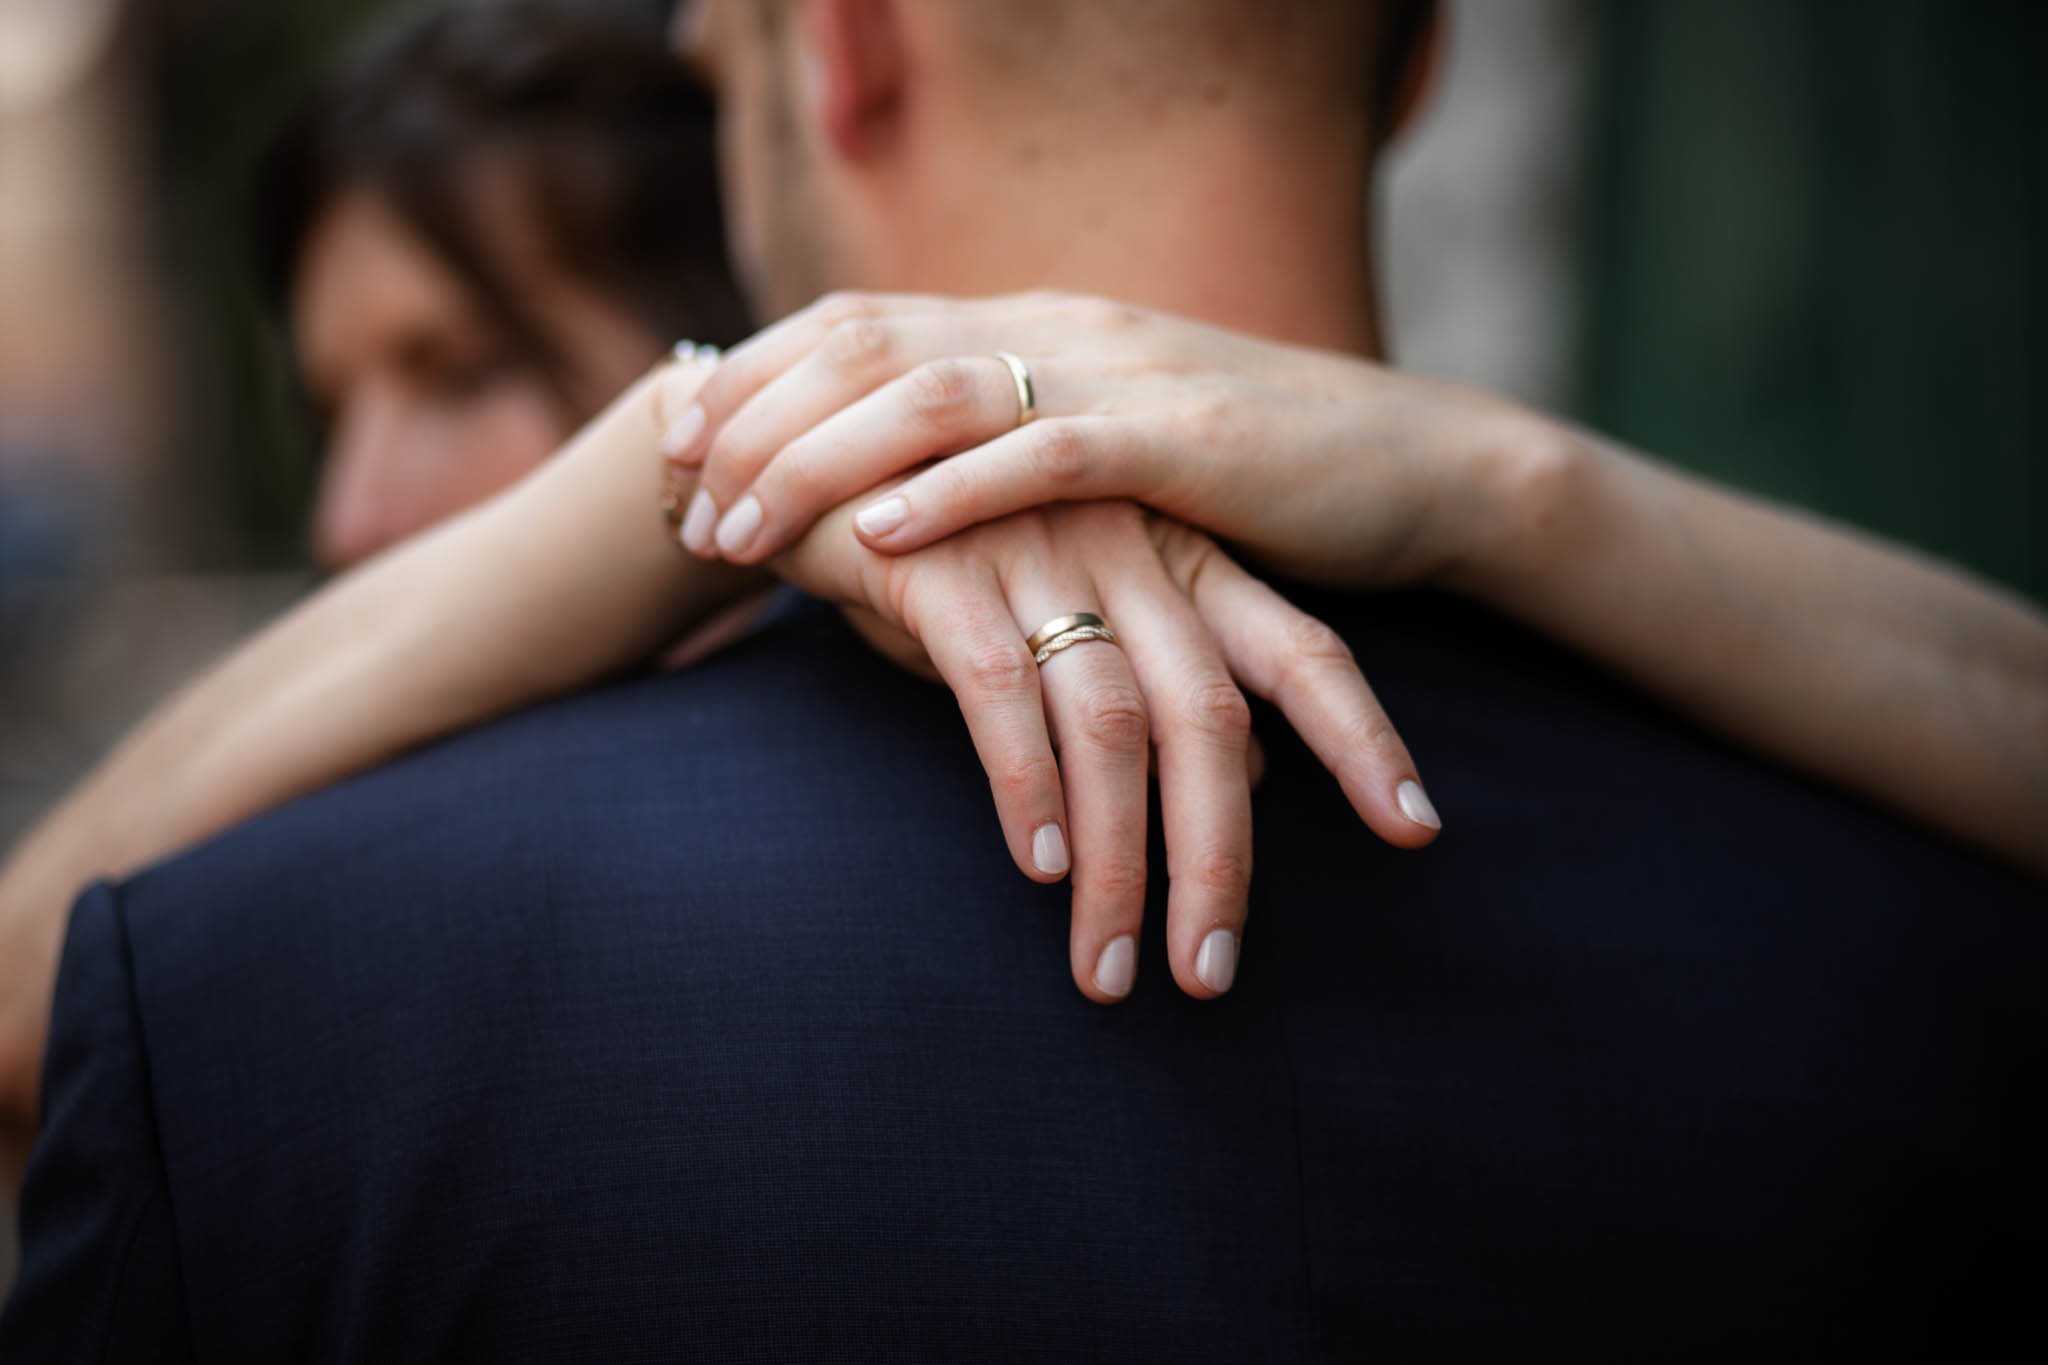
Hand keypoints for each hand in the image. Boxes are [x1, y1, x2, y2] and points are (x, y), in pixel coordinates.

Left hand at [662, 291, 1554, 588]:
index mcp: (1038, 323)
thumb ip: (1017, 450)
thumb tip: (911, 497)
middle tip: (677, 495)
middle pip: (866, 346)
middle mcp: (1063, 327)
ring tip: (738, 530)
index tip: (678, 434)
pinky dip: (951, 493)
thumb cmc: (1256, 478)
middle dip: (756, 419)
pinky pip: (1044, 455)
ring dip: (818, 463)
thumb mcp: (1115, 446)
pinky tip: (876, 536)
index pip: (863, 323)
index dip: (759, 373)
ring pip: (932, 394)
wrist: (1415, 465)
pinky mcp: (1185, 437)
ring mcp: (1123, 374)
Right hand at [767, 494, 1440, 1002]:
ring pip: (1113, 725)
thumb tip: (1253, 775)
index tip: (1419, 831)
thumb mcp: (1073, 608)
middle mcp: (1130, 553)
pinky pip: (1002, 688)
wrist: (808, 444)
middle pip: (1210, 718)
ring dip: (1116, 861)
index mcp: (1180, 559)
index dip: (1363, 738)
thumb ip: (1163, 682)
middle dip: (1217, 859)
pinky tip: (1036, 865)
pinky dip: (1027, 783)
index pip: (1301, 652)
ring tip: (1106, 969)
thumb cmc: (958, 544)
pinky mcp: (946, 564)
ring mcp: (1041, 551)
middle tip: (1207, 977)